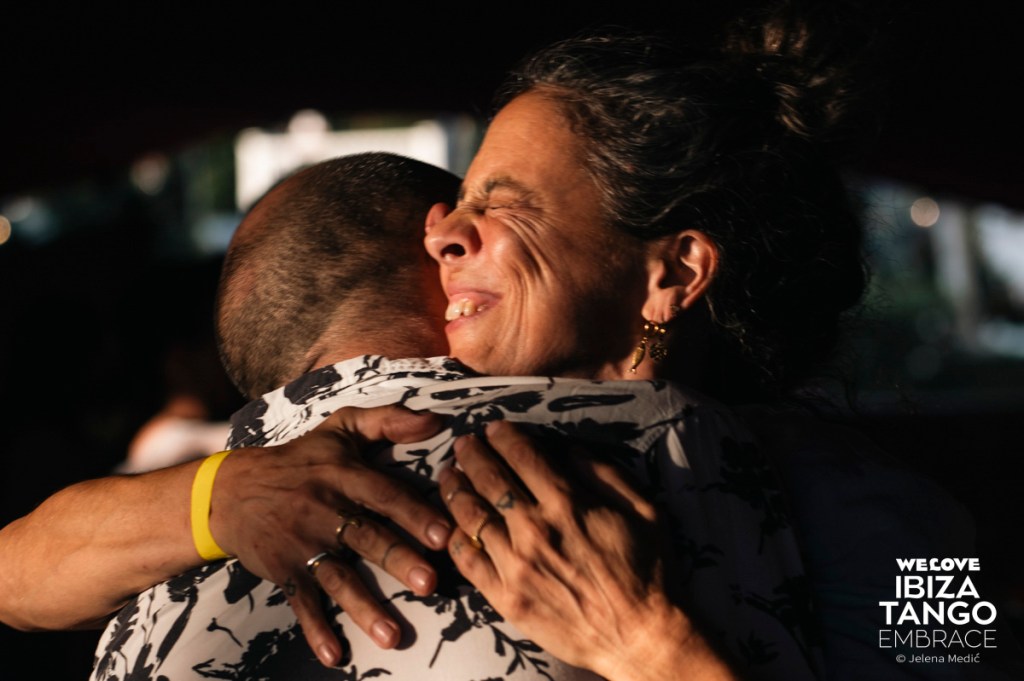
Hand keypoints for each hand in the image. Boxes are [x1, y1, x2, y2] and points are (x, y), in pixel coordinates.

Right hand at [211, 405, 452, 666]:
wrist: (230, 491)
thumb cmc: (302, 458)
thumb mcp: (341, 429)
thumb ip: (389, 421)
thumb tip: (437, 420)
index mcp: (343, 475)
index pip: (384, 494)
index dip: (413, 513)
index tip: (444, 534)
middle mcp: (324, 509)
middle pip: (366, 537)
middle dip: (399, 561)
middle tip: (430, 584)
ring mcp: (302, 543)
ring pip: (338, 577)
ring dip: (365, 608)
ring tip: (392, 636)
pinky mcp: (284, 570)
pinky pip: (302, 603)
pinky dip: (317, 630)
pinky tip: (335, 655)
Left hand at [438, 420, 735, 680]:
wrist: (639, 638)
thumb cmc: (647, 572)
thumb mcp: (643, 511)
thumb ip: (606, 475)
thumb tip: (571, 450)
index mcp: (567, 503)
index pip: (522, 456)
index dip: (503, 436)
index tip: (493, 427)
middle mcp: (534, 529)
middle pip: (489, 478)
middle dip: (471, 454)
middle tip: (462, 443)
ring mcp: (515, 564)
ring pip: (471, 515)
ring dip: (455, 488)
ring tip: (448, 474)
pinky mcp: (505, 597)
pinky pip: (468, 560)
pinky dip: (456, 537)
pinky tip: (453, 525)